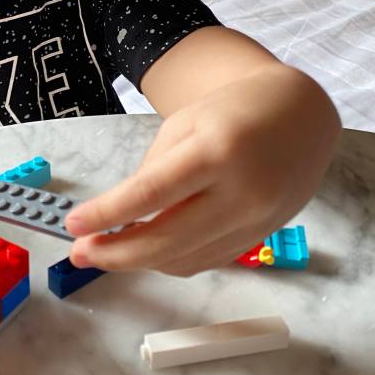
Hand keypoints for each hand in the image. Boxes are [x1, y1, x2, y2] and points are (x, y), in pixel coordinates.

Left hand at [64, 65, 339, 275]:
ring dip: (138, 262)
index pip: (152, 193)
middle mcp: (241, 192)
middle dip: (115, 254)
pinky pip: (204, 261)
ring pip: (183, 260)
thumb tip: (121, 219)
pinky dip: (169, 261)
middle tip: (79, 252)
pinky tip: (145, 251)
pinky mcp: (260, 238)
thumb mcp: (186, 123)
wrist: (301, 117)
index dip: (107, 214)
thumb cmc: (234, 112)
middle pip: (166, 240)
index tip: (73, 225)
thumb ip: (154, 170)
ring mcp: (255, 222)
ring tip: (105, 250)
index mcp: (217, 151)